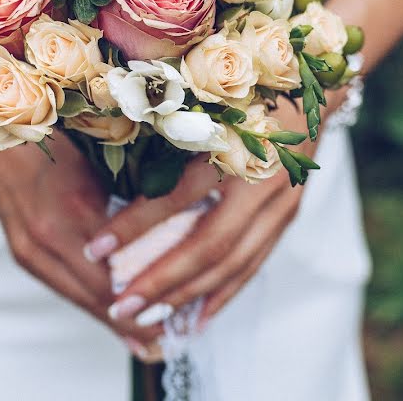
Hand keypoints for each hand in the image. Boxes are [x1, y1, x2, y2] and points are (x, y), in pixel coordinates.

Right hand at [0, 129, 162, 346]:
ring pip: (75, 297)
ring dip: (107, 318)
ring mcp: (29, 250)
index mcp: (71, 215)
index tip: (172, 315)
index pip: (112, 275)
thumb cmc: (57, 142)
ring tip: (140, 337)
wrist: (0, 138)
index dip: (142, 302)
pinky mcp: (22, 253)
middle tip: (163, 338)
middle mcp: (46, 240)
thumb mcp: (99, 169)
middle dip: (129, 323)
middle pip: (93, 297)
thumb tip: (163, 238)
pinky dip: (86, 300)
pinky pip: (60, 285)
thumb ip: (124, 209)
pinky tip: (107, 311)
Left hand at [84, 100, 316, 338]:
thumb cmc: (238, 86)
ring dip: (188, 296)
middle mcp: (260, 176)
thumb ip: (162, 126)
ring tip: (148, 321)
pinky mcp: (287, 215)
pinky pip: (254, 264)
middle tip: (120, 307)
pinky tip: (197, 319)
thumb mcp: (200, 97)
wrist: (308, 82)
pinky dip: (224, 294)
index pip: (176, 196)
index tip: (94, 250)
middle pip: (209, 244)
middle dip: (161, 281)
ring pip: (233, 262)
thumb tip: (105, 158)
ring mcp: (280, 201)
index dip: (134, 226)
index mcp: (232, 141)